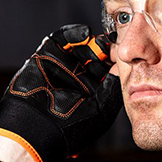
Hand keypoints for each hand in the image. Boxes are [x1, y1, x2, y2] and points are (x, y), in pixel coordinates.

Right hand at [0, 24, 122, 161]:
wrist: (35, 129)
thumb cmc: (71, 127)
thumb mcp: (102, 109)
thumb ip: (113, 86)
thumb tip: (122, 66)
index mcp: (94, 91)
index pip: (110, 70)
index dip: (118, 61)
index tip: (125, 54)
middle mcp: (79, 78)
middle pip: (97, 56)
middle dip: (107, 50)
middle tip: (115, 46)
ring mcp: (63, 67)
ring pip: (82, 46)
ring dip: (93, 42)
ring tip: (102, 43)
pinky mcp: (46, 57)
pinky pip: (60, 39)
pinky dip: (73, 32)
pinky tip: (85, 34)